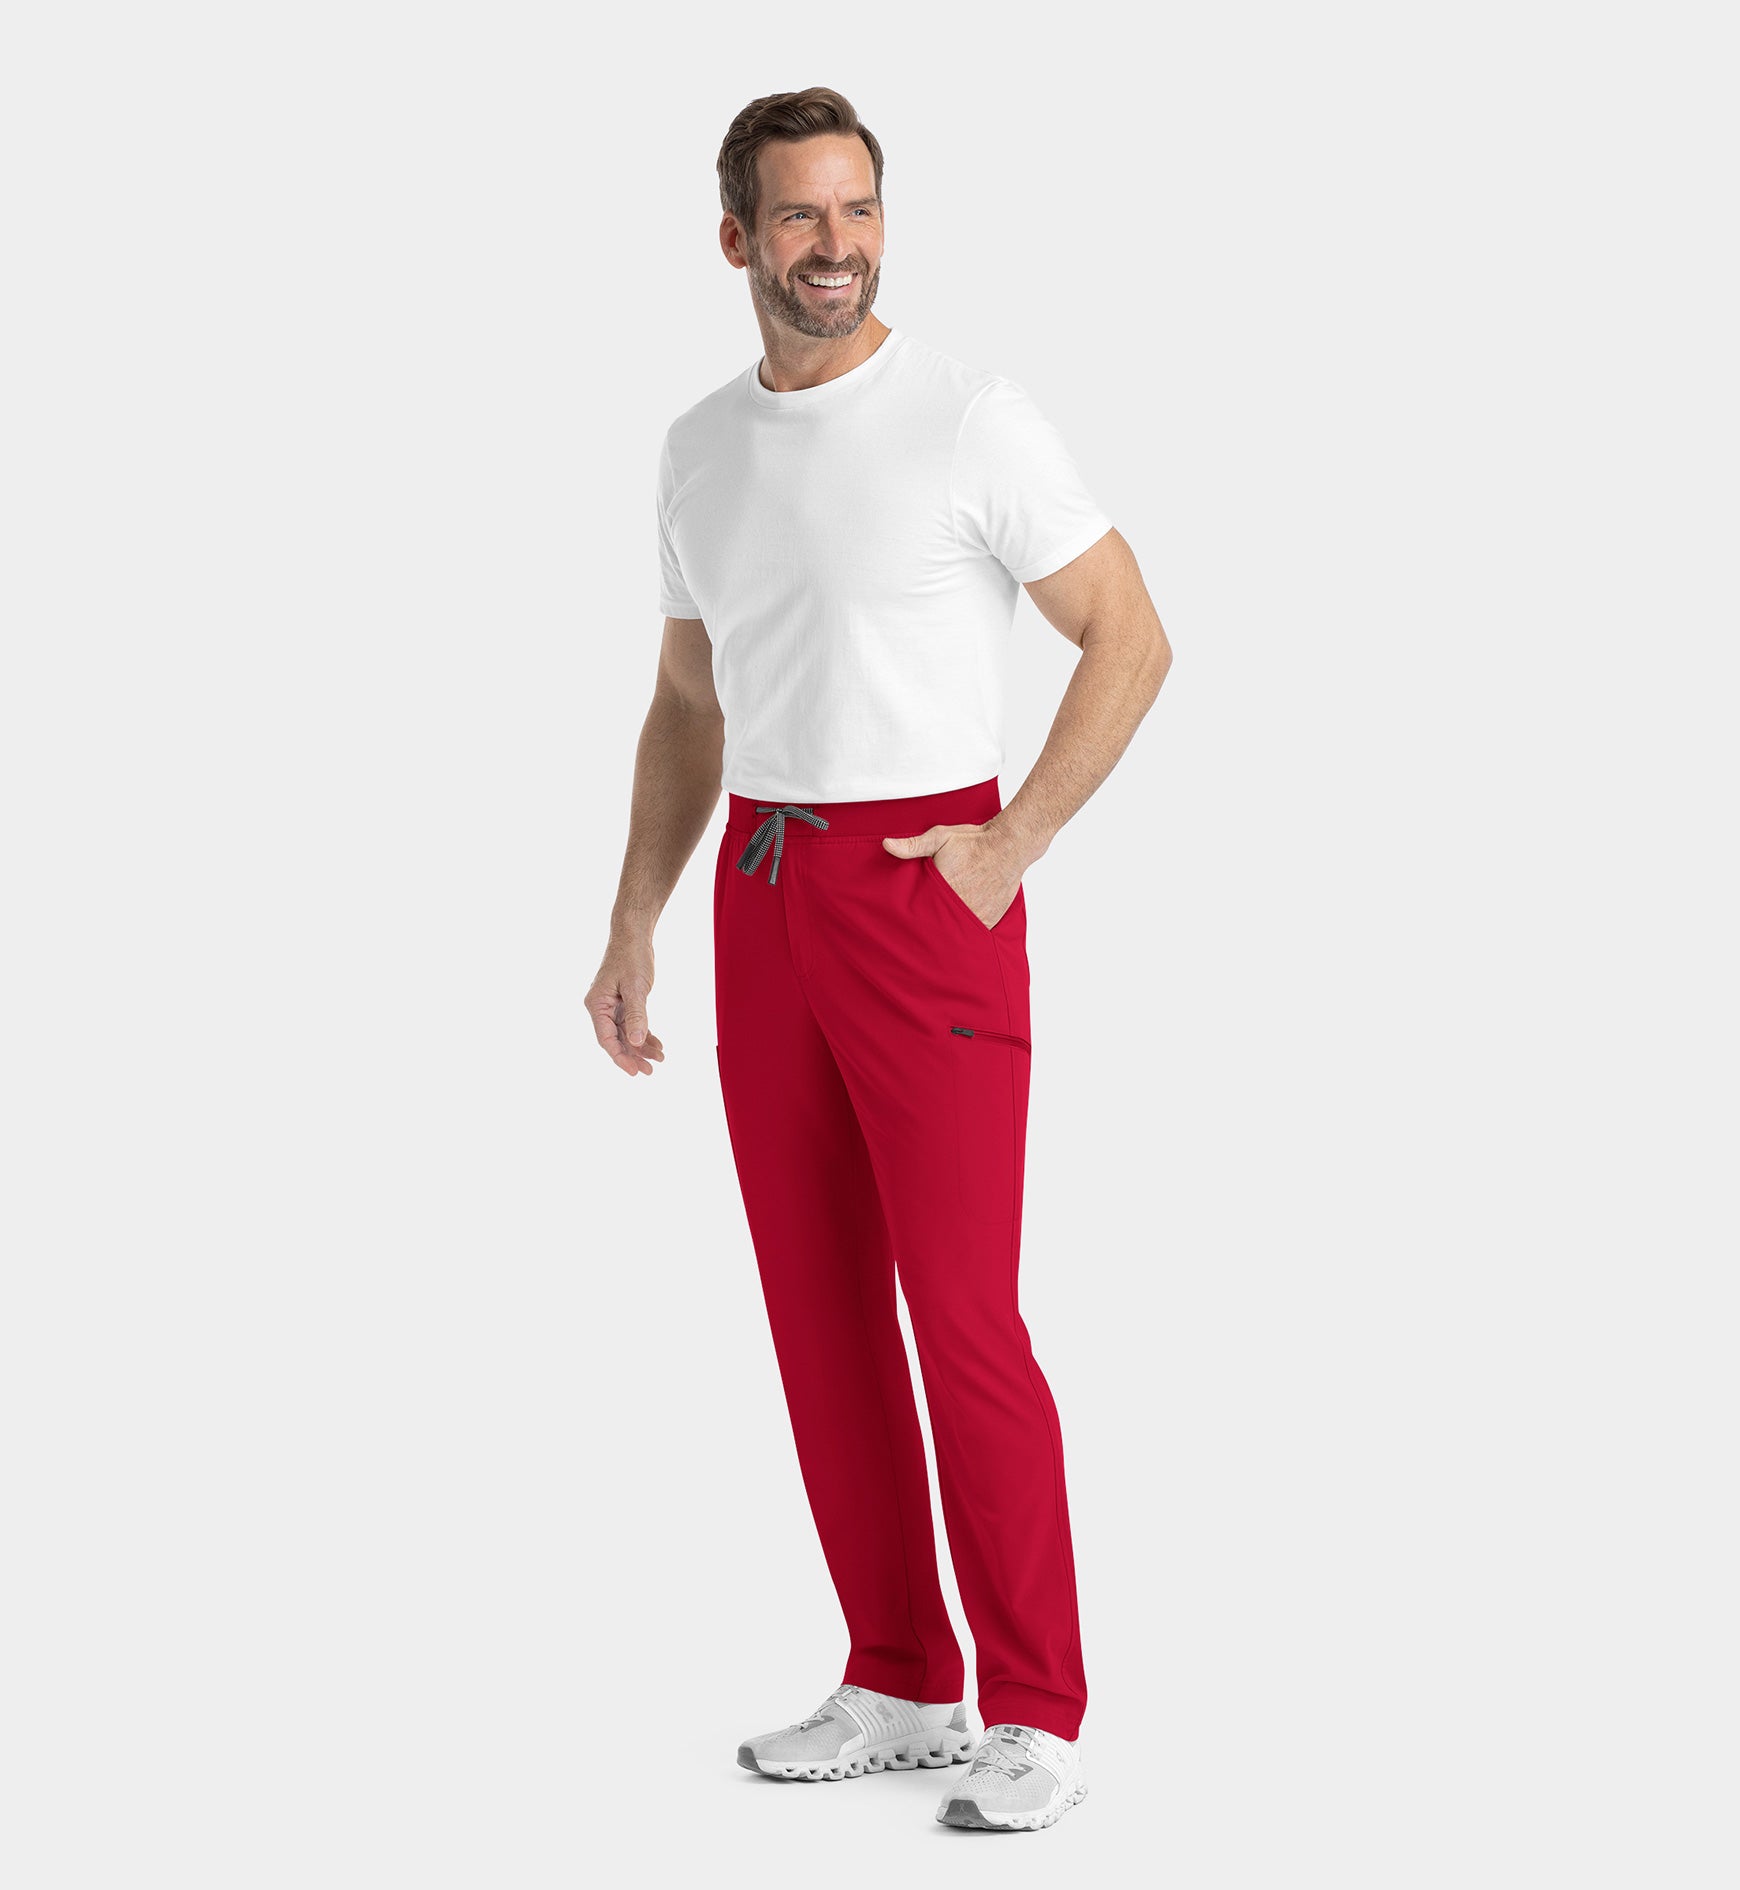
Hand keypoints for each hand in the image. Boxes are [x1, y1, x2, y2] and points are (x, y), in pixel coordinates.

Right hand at [587, 931, 664, 1074]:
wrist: (633, 935)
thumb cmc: (631, 957)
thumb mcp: (635, 987)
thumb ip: (636, 1015)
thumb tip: (635, 1042)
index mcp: (597, 1005)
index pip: (606, 1039)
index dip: (620, 1057)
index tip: (634, 1071)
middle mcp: (601, 1007)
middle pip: (615, 1039)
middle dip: (633, 1056)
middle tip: (650, 1071)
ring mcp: (612, 1006)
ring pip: (626, 1033)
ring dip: (641, 1047)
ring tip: (659, 1059)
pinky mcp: (623, 1002)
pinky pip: (632, 1024)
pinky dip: (644, 1034)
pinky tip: (657, 1045)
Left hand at [882, 821, 1023, 930]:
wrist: (1009, 846)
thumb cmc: (974, 841)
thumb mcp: (940, 837)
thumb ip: (913, 845)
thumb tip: (887, 845)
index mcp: (941, 889)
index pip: (919, 911)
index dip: (913, 916)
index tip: (904, 922)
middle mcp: (957, 906)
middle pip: (937, 924)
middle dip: (929, 926)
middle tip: (918, 935)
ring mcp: (974, 916)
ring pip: (955, 932)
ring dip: (948, 931)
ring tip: (939, 934)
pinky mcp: (989, 920)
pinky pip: (974, 933)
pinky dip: (967, 933)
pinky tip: (959, 934)